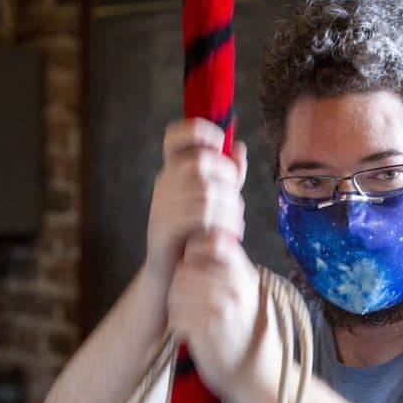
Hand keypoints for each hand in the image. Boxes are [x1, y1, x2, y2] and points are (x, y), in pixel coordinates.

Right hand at [144, 118, 247, 289]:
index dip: (200, 130)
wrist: (173, 272)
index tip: (220, 142)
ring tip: (236, 222)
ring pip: (207, 190)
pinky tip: (230, 233)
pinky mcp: (165, 226)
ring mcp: (162, 204)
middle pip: (200, 162)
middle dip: (227, 177)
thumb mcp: (216, 200)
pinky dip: (223, 222)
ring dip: (230, 206)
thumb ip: (228, 175)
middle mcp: (164, 183)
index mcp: (173, 171)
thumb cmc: (196, 232)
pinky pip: (201, 214)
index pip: (175, 136)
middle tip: (235, 197)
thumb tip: (240, 147)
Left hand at [166, 229, 266, 396]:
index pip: (211, 245)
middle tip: (187, 299)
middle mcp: (235, 288)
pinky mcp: (207, 329)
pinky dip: (177, 323)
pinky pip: (176, 315)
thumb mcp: (249, 292)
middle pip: (187, 269)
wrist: (257, 372)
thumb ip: (232, 266)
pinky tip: (188, 329)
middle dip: (181, 283)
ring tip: (187, 314)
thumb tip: (214, 238)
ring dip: (176, 304)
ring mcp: (222, 308)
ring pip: (177, 291)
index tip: (194, 268)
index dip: (196, 253)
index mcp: (245, 275)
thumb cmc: (249, 330)